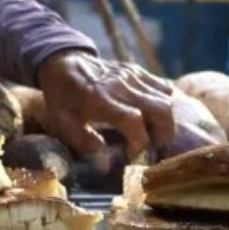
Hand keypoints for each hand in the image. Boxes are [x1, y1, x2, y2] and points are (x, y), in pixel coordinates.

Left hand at [36, 50, 201, 169]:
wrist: (63, 62)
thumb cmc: (62, 97)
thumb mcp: (62, 124)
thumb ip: (84, 144)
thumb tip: (106, 167)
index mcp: (100, 100)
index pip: (134, 121)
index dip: (140, 143)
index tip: (132, 156)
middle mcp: (120, 86)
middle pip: (161, 109)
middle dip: (164, 135)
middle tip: (154, 148)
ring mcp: (132, 76)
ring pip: (166, 99)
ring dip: (166, 121)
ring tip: (154, 134)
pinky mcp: (137, 71)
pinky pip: (162, 87)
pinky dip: (164, 104)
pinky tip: (152, 116)